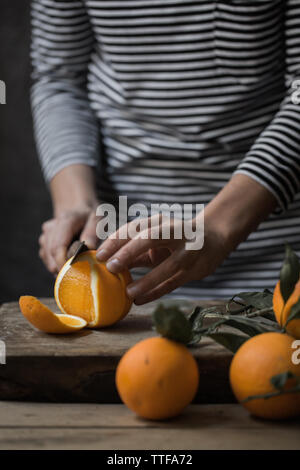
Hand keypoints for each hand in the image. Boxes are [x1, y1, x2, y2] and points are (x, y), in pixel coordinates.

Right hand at [39, 204, 99, 273]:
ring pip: (48, 259)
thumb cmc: (89, 216)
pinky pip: (47, 259)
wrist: (77, 209)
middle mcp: (51, 227)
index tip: (73, 274)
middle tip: (78, 274)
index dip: (63, 264)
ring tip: (75, 266)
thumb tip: (88, 249)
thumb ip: (92, 234)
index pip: (58, 247)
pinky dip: (57, 264)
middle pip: (52, 255)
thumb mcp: (97, 220)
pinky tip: (68, 261)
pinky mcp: (43, 243)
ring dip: (60, 266)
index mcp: (66, 220)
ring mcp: (45, 235)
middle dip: (63, 268)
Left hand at [96, 174, 276, 303]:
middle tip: (110, 267)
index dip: (116, 240)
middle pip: (150, 238)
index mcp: (160, 222)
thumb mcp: (155, 238)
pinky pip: (174, 282)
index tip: (99, 254)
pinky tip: (140, 300)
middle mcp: (174, 232)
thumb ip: (134, 250)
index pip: (135, 228)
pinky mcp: (195, 269)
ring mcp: (187, 251)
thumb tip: (106, 264)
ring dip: (146, 280)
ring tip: (128, 292)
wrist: (213, 236)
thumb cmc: (175, 238)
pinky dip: (156, 292)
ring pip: (166, 266)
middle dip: (128, 252)